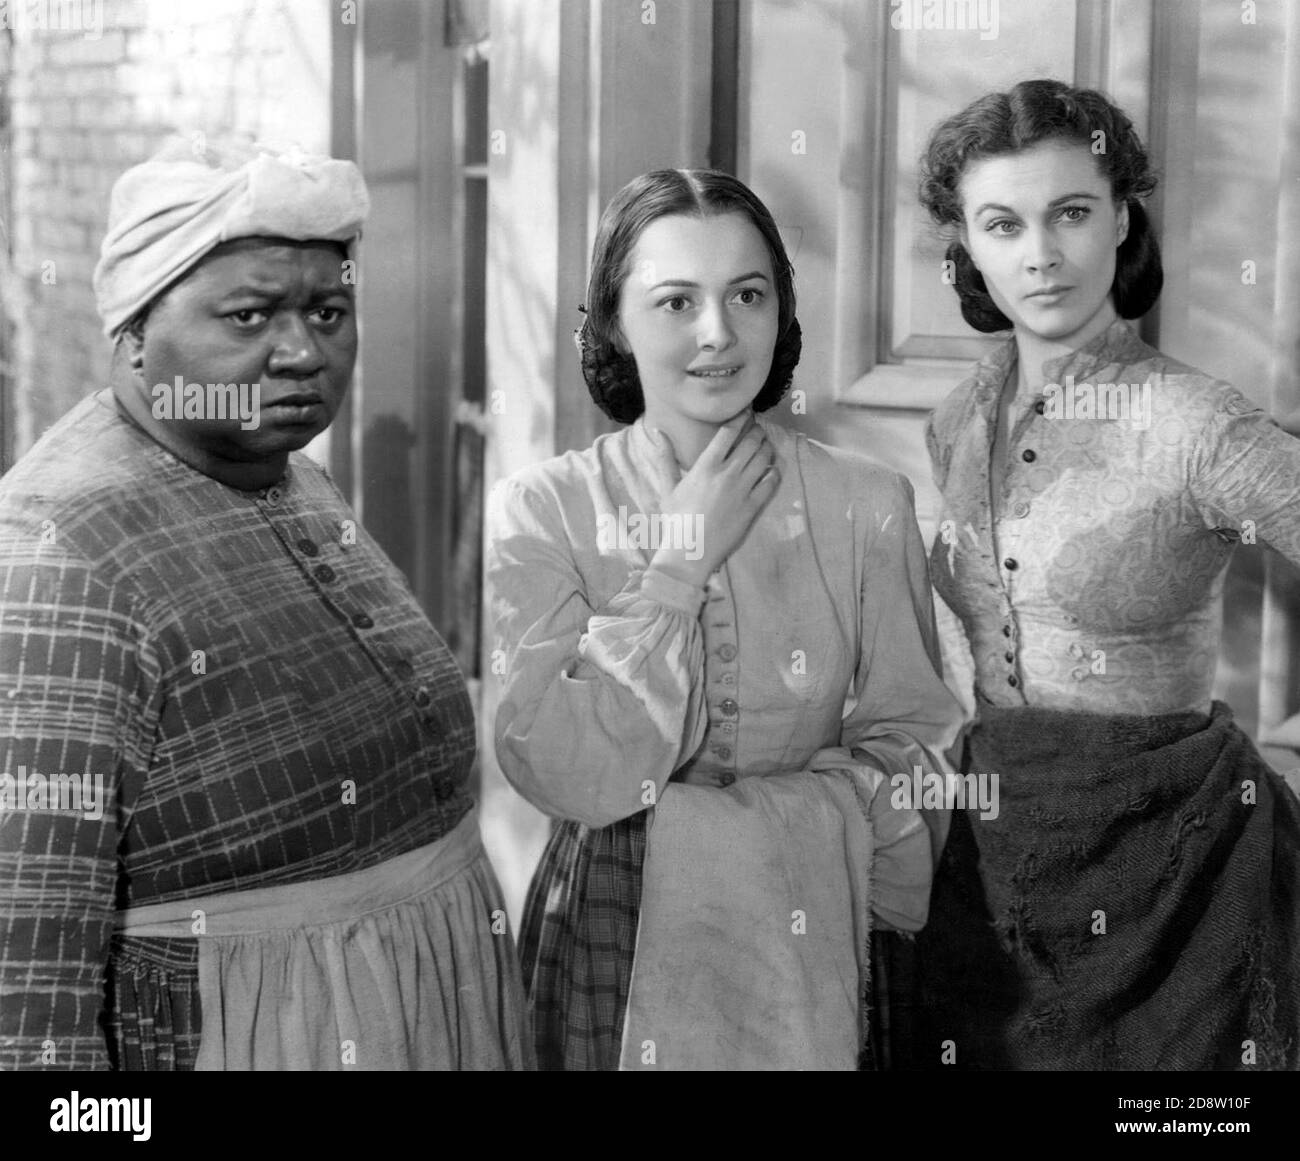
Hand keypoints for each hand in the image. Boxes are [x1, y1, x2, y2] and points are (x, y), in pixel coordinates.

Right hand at [647, 414, 779, 587]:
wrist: (690, 550)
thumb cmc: (676, 519)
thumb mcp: (667, 487)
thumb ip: (665, 457)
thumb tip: (657, 431)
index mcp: (706, 466)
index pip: (728, 432)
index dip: (740, 418)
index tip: (745, 412)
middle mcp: (727, 473)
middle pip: (751, 441)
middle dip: (757, 431)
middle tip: (756, 429)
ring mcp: (743, 490)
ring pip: (764, 458)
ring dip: (767, 447)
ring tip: (764, 446)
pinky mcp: (753, 506)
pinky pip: (771, 482)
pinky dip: (774, 472)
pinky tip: (770, 470)